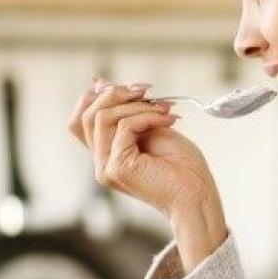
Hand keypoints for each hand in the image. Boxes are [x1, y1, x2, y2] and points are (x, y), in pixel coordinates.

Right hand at [68, 78, 227, 268]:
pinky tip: (168, 121)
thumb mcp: (151, 127)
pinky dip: (147, 116)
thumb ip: (127, 110)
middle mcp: (101, 162)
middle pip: (86, 115)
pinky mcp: (117, 168)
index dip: (99, 96)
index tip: (134, 88)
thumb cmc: (182, 167)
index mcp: (107, 153)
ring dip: (137, 105)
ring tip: (164, 109)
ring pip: (103, 117)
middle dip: (117, 94)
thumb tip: (100, 82)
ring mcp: (106, 167)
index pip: (80, 119)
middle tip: (148, 91)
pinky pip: (124, 127)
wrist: (198, 196)